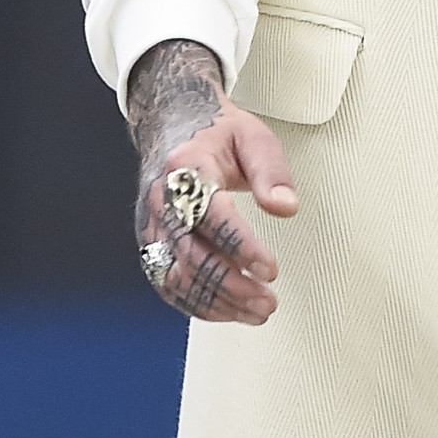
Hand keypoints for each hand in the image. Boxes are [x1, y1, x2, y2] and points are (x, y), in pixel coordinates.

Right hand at [126, 37, 297, 326]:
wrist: (173, 126)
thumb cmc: (215, 133)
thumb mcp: (253, 137)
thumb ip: (271, 172)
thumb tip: (285, 207)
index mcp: (185, 168)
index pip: (211, 216)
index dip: (241, 247)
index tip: (270, 269)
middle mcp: (161, 199)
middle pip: (192, 254)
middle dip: (233, 285)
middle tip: (268, 301)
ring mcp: (153, 224)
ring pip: (178, 276)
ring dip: (218, 302)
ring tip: (257, 312)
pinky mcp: (152, 243)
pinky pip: (168, 283)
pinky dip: (198, 304)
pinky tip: (229, 311)